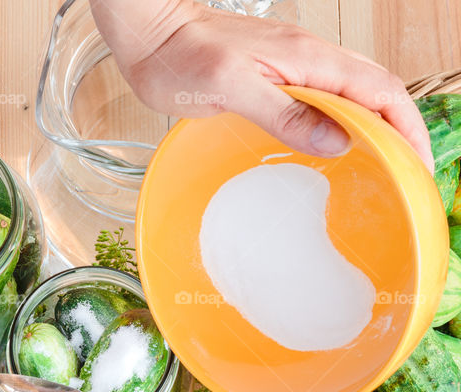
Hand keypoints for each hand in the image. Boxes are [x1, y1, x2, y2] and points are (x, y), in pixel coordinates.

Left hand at [91, 0, 433, 170]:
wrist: (152, 35)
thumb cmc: (180, 59)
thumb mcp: (230, 90)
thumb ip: (283, 112)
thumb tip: (336, 140)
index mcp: (307, 59)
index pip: (380, 91)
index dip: (406, 129)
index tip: (417, 167)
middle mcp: (310, 58)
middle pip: (377, 92)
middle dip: (402, 132)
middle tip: (408, 176)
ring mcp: (295, 65)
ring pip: (354, 94)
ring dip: (376, 128)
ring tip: (384, 167)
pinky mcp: (277, 74)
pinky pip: (326, 97)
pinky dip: (344, 122)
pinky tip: (337, 145)